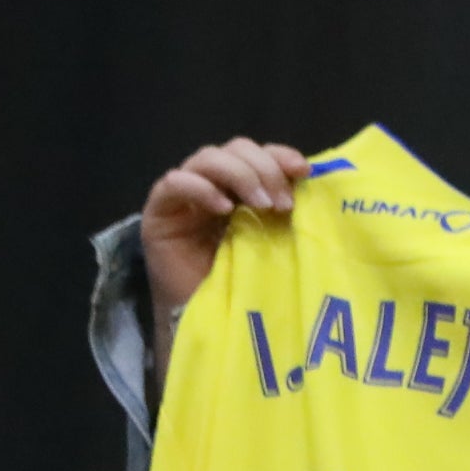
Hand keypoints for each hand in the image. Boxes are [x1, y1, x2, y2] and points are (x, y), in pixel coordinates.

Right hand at [142, 140, 308, 314]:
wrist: (214, 321)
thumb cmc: (249, 282)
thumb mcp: (276, 238)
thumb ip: (285, 207)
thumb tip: (310, 179)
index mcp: (241, 187)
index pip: (258, 153)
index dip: (279, 154)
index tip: (303, 170)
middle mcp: (212, 185)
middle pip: (233, 149)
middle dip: (263, 168)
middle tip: (282, 202)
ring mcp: (184, 197)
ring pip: (205, 158)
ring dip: (239, 175)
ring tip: (262, 206)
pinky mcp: (159, 212)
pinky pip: (173, 183)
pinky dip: (200, 188)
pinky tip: (223, 209)